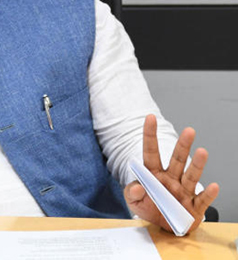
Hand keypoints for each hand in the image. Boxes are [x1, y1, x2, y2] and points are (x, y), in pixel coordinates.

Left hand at [124, 114, 218, 233]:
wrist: (162, 226)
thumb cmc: (149, 207)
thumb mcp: (133, 201)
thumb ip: (132, 193)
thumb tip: (136, 186)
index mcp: (154, 174)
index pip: (151, 151)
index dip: (150, 135)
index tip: (150, 117)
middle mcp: (170, 178)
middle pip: (177, 160)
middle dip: (182, 146)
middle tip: (189, 131)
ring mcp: (183, 191)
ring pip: (191, 176)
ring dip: (197, 164)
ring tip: (202, 152)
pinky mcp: (193, 207)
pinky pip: (201, 200)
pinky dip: (208, 194)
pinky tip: (213, 186)